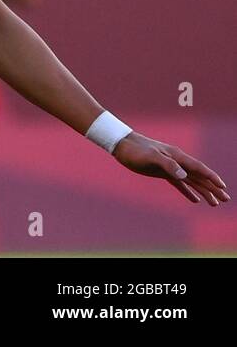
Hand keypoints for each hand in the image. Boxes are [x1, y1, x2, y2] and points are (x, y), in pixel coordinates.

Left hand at [112, 132, 228, 205]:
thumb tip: (184, 175)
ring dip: (204, 191)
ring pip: (192, 181)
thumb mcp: (151, 156)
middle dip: (213, 188)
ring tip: (215, 203)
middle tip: (225, 199)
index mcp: (177, 156)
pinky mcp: (162, 172)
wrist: (121, 145)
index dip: (211, 177)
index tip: (223, 187)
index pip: (199, 168)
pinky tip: (195, 200)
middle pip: (199, 176)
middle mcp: (177, 162)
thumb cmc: (135, 150)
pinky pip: (179, 183)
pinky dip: (188, 191)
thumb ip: (168, 164)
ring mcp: (170, 167)